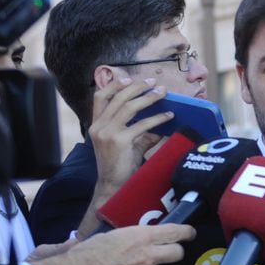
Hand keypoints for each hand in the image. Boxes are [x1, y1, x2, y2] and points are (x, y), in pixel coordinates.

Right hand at [88, 76, 172, 201]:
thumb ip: (139, 131)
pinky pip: (141, 125)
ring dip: (148, 98)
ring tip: (162, 93)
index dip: (113, 85)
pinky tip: (168, 117)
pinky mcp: (119, 141)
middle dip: (137, 87)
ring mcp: (107, 133)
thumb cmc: (120, 165)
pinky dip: (157, 118)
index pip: (99, 97)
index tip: (128, 78)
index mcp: (96, 125)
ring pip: (129, 107)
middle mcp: (99, 127)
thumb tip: (160, 121)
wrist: (113, 187)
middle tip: (153, 83)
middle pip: (117, 98)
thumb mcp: (126, 143)